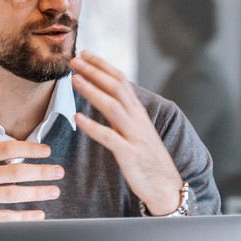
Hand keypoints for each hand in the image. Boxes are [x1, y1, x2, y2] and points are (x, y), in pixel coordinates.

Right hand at [0, 105, 60, 240]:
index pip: (6, 149)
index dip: (30, 148)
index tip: (46, 150)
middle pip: (15, 171)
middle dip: (41, 171)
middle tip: (59, 171)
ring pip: (13, 195)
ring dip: (37, 193)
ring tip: (54, 191)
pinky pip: (4, 218)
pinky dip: (23, 218)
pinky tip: (38, 215)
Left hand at [70, 51, 185, 213]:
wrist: (166, 187)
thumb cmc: (147, 159)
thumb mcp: (136, 131)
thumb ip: (122, 114)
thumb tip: (105, 97)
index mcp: (138, 112)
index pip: (121, 81)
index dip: (103, 66)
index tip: (85, 54)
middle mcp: (137, 120)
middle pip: (116, 88)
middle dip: (95, 71)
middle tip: (75, 59)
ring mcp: (134, 136)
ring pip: (113, 107)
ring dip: (92, 91)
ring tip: (74, 80)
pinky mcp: (129, 154)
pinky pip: (110, 137)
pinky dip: (93, 127)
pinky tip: (78, 118)